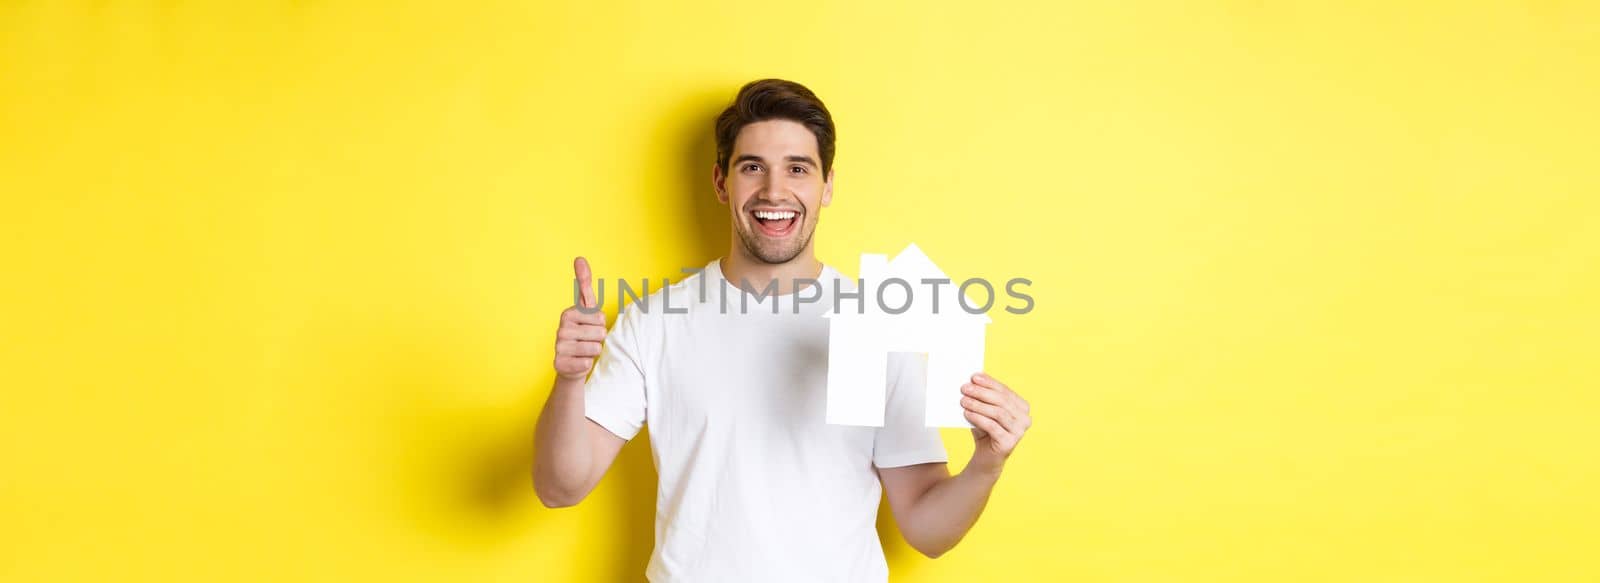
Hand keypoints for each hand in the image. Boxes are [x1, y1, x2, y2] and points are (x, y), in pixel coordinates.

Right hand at [554, 256, 606, 380]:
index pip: (599, 316)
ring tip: (583, 350)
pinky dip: (586, 364)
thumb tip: (579, 257)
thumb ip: (584, 285)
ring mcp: (559, 346)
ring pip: (595, 347)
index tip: (588, 324)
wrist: (571, 364)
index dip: (599, 323)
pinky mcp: (560, 364)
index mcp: (568, 313)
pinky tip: (577, 362)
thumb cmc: (583, 334)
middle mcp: (561, 328)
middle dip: (599, 338)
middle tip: (587, 340)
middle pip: (601, 332)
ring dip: (593, 351)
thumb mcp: (586, 309)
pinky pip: (587, 363)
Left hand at [960, 372, 1030, 475]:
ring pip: (998, 413)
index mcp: (1022, 407)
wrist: (986, 458)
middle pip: (1001, 401)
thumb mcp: (984, 411)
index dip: (989, 382)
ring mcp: (1019, 432)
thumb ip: (984, 397)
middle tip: (965, 388)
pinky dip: (978, 418)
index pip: (1005, 391)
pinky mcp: (1010, 443)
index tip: (974, 377)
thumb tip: (973, 380)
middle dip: (982, 392)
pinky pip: (993, 426)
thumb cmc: (985, 431)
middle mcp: (1025, 418)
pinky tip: (967, 413)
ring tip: (963, 401)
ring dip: (978, 405)